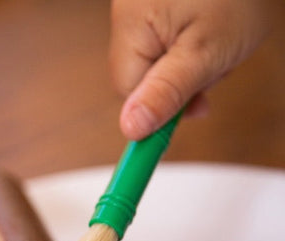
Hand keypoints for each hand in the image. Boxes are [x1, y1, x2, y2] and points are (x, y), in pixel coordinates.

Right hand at [110, 0, 276, 139]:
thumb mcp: (204, 53)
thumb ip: (165, 93)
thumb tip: (130, 128)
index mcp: (131, 27)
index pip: (128, 92)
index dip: (156, 110)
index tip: (183, 117)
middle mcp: (127, 18)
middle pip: (141, 80)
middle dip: (175, 86)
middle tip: (207, 73)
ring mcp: (139, 11)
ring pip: (156, 66)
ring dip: (185, 70)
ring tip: (212, 47)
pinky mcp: (153, 9)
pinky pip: (164, 47)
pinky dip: (186, 51)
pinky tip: (205, 37)